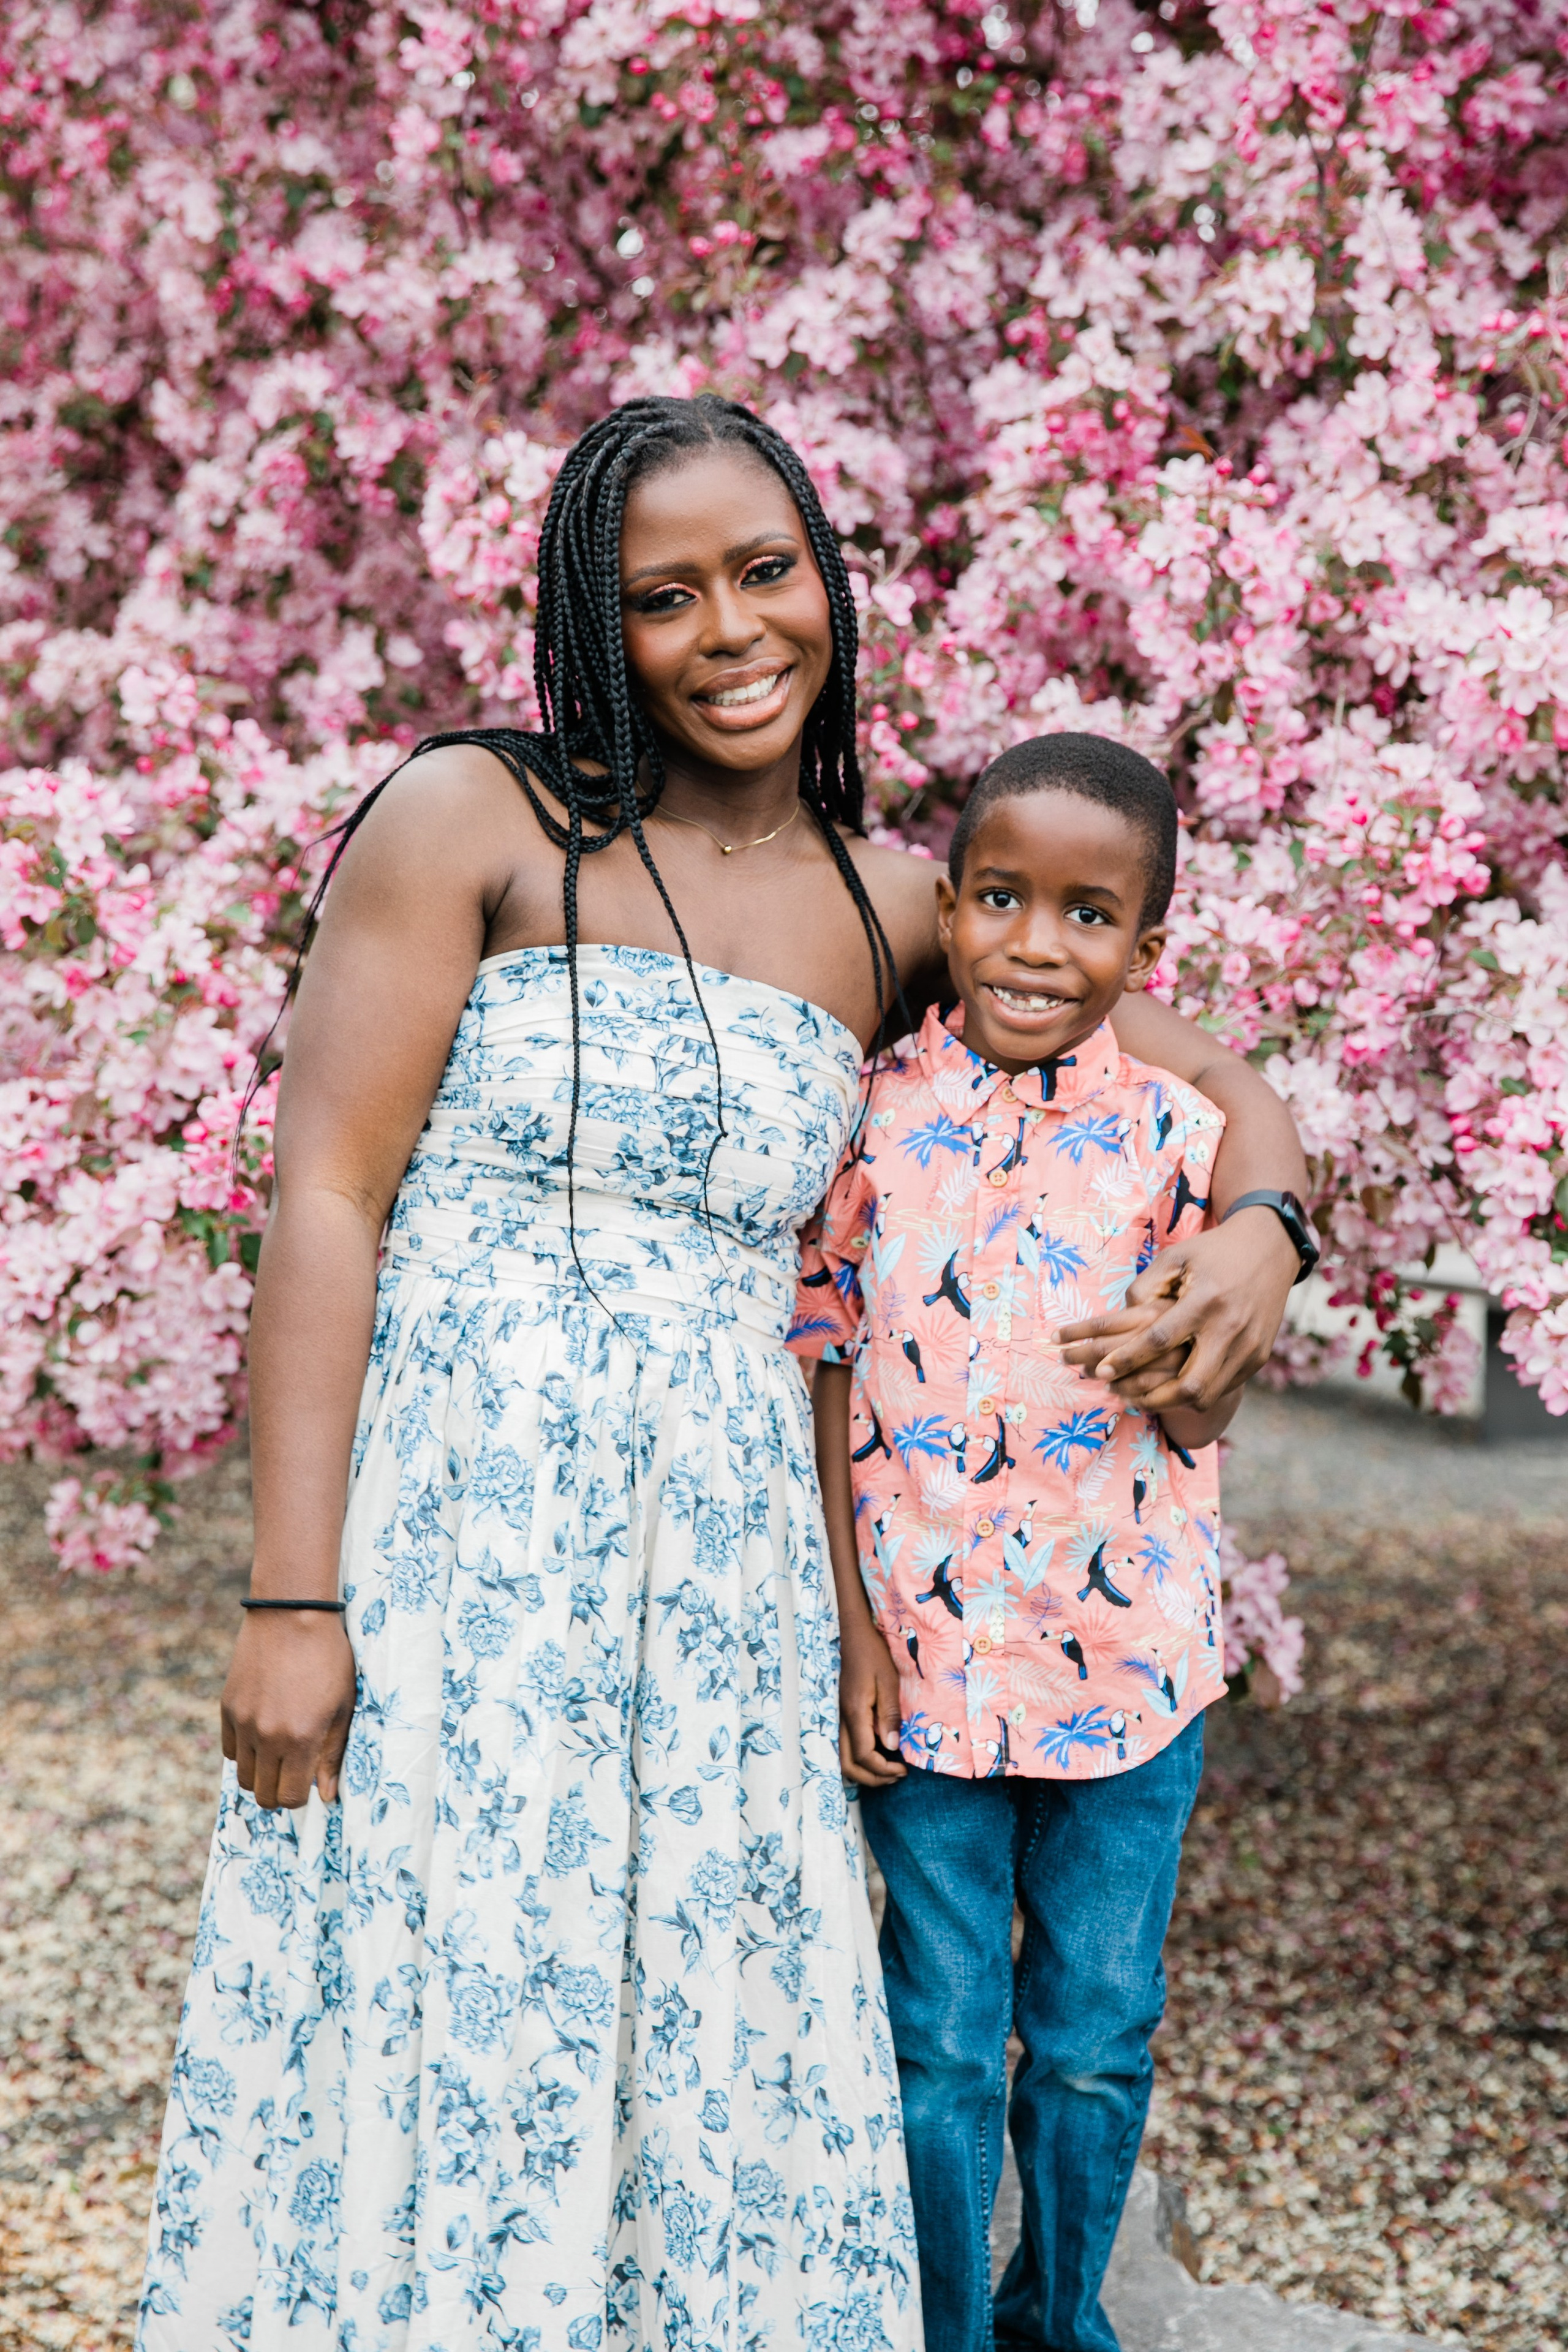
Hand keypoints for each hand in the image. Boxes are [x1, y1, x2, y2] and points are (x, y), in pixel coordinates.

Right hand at [221, 1609, 356, 1809]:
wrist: (292, 1614)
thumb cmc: (328, 1658)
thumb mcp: (343, 1706)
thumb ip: (333, 1754)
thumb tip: (327, 1796)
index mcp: (300, 1738)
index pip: (289, 1797)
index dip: (300, 1795)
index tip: (308, 1779)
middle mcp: (267, 1735)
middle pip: (262, 1794)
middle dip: (279, 1790)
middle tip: (293, 1770)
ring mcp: (242, 1721)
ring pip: (243, 1775)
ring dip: (261, 1771)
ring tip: (280, 1749)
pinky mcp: (227, 1707)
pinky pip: (230, 1750)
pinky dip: (245, 1749)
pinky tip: (264, 1730)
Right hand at [839, 1620, 906, 1786]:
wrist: (852, 1634)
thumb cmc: (873, 1654)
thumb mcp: (888, 1681)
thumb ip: (889, 1715)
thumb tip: (892, 1748)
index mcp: (855, 1713)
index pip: (865, 1756)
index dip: (884, 1769)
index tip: (904, 1769)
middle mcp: (841, 1720)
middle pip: (849, 1765)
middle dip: (873, 1778)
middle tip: (897, 1775)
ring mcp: (838, 1717)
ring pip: (843, 1759)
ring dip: (864, 1771)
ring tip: (888, 1769)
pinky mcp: (840, 1714)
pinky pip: (844, 1746)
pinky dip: (858, 1759)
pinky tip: (877, 1752)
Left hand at [1056, 1207, 1298, 1413]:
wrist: (1270, 1249)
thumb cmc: (1213, 1252)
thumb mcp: (1175, 1257)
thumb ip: (1144, 1288)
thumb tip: (1121, 1320)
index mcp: (1205, 1301)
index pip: (1159, 1340)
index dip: (1127, 1359)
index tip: (1102, 1371)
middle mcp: (1230, 1328)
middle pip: (1189, 1385)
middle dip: (1152, 1398)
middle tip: (1124, 1394)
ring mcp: (1249, 1347)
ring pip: (1207, 1396)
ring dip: (1173, 1402)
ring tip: (1145, 1397)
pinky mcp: (1259, 1356)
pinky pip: (1224, 1387)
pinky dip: (1197, 1393)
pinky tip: (1174, 1387)